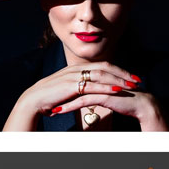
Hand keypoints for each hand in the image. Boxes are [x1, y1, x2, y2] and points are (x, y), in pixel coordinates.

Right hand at [3, 62, 167, 131]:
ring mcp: (73, 76)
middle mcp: (75, 69)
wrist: (31, 102)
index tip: (128, 77)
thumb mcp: (63, 92)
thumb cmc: (45, 100)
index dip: (116, 71)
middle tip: (137, 79)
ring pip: (102, 75)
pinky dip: (108, 87)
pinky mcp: (71, 86)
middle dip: (123, 73)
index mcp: (74, 69)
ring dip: (119, 79)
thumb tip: (83, 95)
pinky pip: (94, 85)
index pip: (100, 66)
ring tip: (132, 85)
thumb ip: (74, 90)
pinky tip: (118, 91)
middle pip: (105, 67)